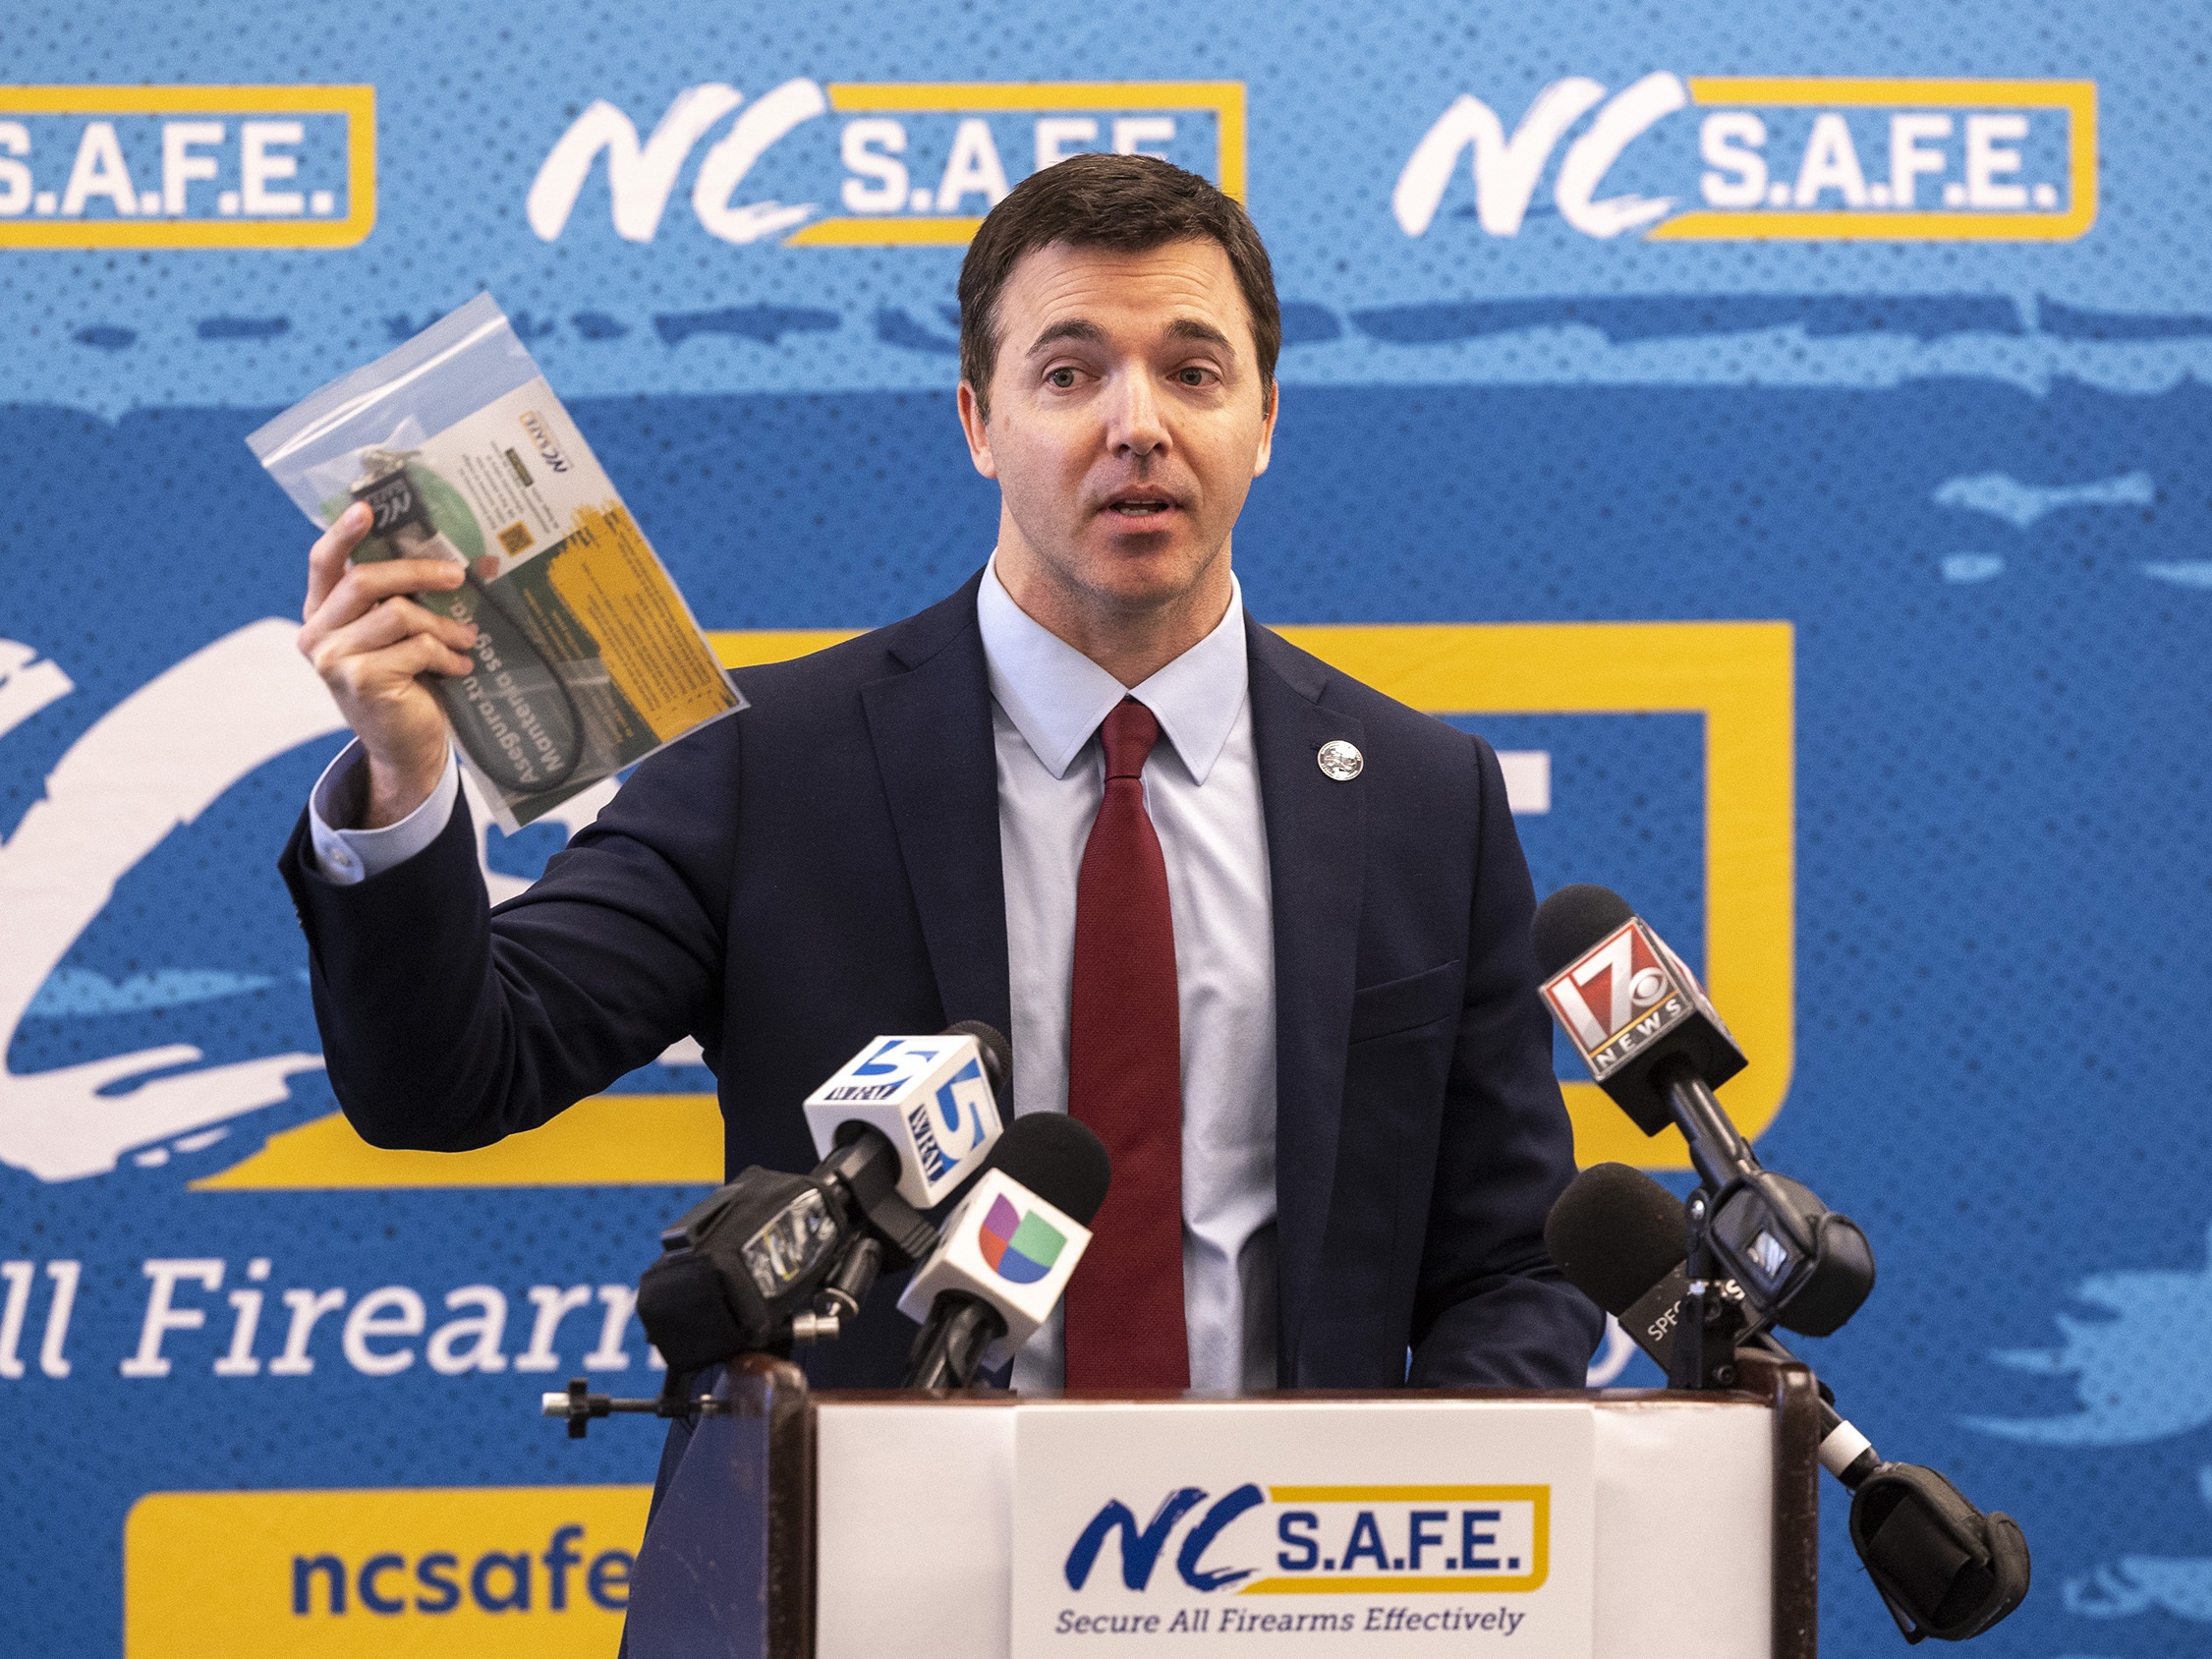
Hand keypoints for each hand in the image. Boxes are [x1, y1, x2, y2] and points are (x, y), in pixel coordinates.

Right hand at [298, 502, 479, 826]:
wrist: (406, 748)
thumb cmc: (407, 684)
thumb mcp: (402, 636)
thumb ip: (412, 599)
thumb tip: (478, 559)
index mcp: (322, 614)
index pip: (324, 563)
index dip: (343, 533)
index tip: (367, 507)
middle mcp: (317, 635)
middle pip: (366, 582)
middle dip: (418, 573)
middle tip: (459, 574)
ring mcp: (334, 660)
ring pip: (397, 615)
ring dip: (443, 625)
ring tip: (466, 639)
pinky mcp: (361, 681)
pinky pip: (415, 648)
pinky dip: (446, 655)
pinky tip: (460, 668)